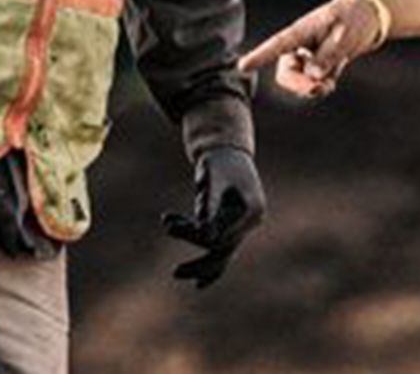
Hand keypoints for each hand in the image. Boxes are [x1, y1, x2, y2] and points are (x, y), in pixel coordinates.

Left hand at [160, 146, 264, 287]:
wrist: (226, 146)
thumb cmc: (221, 160)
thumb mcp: (213, 178)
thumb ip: (210, 204)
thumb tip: (203, 233)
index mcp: (252, 211)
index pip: (223, 236)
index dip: (196, 236)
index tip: (170, 227)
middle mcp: (249, 221)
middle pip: (224, 251)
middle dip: (199, 264)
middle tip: (175, 273)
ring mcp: (240, 222)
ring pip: (217, 248)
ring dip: (190, 237)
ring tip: (167, 227)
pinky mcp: (227, 220)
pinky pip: (210, 235)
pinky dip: (189, 228)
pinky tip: (169, 219)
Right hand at [235, 0, 387, 97]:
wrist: (368, 17)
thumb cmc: (355, 19)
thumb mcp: (346, 35)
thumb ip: (328, 55)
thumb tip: (312, 77)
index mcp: (301, 31)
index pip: (277, 45)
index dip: (260, 57)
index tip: (242, 67)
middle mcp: (299, 46)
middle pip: (286, 72)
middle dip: (298, 85)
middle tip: (317, 89)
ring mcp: (307, 57)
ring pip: (297, 81)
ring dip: (310, 88)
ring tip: (329, 85)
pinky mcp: (317, 67)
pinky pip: (311, 84)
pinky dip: (320, 87)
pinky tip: (331, 83)